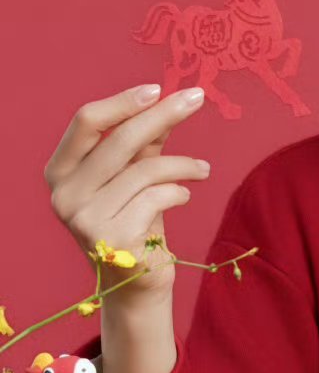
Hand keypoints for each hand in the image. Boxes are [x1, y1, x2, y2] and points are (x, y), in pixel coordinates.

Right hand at [44, 84, 209, 305]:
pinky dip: (178, 191)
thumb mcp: (135, 176)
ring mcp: (84, 218)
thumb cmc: (136, 223)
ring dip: (183, 164)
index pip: (86, 122)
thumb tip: (166, 100)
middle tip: (197, 99)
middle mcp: (64, 194)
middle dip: (163, 115)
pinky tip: (185, 196)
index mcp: (60, 172)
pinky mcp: (112, 237)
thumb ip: (145, 142)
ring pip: (144, 169)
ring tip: (203, 169)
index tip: (159, 88)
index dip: (124, 102)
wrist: (138, 284)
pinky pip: (156, 197)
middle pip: (119, 140)